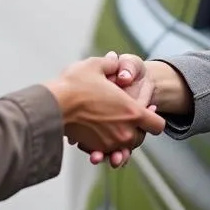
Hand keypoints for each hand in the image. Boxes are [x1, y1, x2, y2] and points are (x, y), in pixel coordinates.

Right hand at [46, 54, 164, 163]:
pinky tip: (96, 130)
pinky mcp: (94, 148)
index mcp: (131, 112)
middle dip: (136, 128)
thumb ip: (110, 63)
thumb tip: (113, 58)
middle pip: (140, 138)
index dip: (153, 116)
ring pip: (124, 147)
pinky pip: (106, 151)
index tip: (144, 108)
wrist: (52, 105)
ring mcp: (109, 143)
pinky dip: (104, 144)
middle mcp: (124, 132)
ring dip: (119, 138)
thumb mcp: (95, 65)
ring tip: (109, 122)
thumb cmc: (75, 84)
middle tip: (123, 114)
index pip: (157, 125)